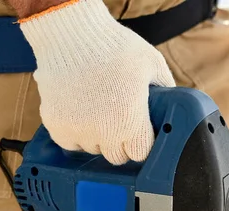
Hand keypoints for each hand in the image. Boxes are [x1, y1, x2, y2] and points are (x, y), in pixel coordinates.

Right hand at [19, 0, 174, 164]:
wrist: (72, 34)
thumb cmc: (115, 47)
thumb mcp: (153, 64)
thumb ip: (166, 91)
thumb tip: (173, 105)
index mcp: (130, 122)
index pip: (140, 154)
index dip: (141, 143)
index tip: (140, 134)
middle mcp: (103, 133)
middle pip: (116, 157)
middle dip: (120, 142)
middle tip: (119, 120)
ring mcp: (77, 131)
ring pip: (92, 150)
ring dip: (97, 138)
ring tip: (98, 111)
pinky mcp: (56, 125)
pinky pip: (69, 143)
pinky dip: (74, 133)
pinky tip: (80, 113)